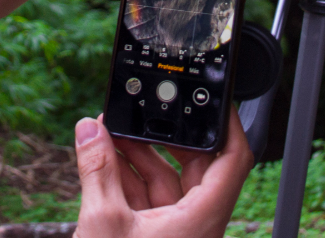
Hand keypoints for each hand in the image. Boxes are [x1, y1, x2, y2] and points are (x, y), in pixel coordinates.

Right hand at [72, 111, 254, 237]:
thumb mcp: (103, 221)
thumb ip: (97, 168)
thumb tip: (90, 128)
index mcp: (204, 217)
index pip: (234, 158)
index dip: (227, 124)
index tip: (213, 99)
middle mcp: (199, 225)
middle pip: (198, 166)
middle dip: (166, 137)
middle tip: (142, 113)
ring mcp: (179, 236)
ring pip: (169, 183)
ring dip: (140, 157)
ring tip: (110, 133)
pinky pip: (151, 202)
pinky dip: (130, 180)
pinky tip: (105, 161)